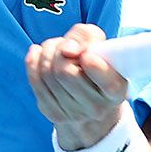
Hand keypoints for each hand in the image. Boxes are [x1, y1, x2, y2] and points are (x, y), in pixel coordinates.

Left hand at [26, 24, 131, 149]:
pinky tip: (40, 54)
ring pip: (47, 74)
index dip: (94, 67)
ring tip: (56, 49)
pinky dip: (34, 60)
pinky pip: (34, 80)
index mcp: (116, 91)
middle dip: (60, 49)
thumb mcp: (100, 43)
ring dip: (47, 52)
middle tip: (65, 45)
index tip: (87, 56)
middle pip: (65, 72)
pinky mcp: (52, 113)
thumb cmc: (97, 62)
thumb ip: (87, 37)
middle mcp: (97, 107)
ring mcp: (73, 114)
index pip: (105, 81)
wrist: (89, 95)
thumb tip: (67, 49)